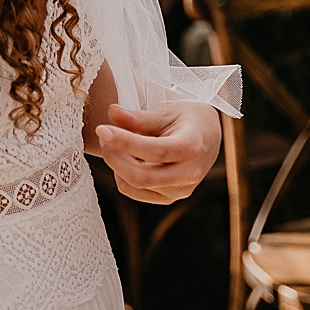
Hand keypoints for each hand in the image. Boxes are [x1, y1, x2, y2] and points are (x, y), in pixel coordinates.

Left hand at [95, 101, 220, 203]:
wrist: (208, 136)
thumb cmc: (187, 120)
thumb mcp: (166, 112)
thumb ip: (138, 117)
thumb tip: (111, 111)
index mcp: (193, 147)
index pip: (155, 151)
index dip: (125, 142)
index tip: (102, 129)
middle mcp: (190, 173)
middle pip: (141, 176)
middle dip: (114, 156)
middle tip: (103, 134)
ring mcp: (180, 190)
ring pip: (134, 185)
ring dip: (116, 165)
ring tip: (113, 143)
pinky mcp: (170, 198)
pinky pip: (135, 192)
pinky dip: (122, 176)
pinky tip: (124, 158)